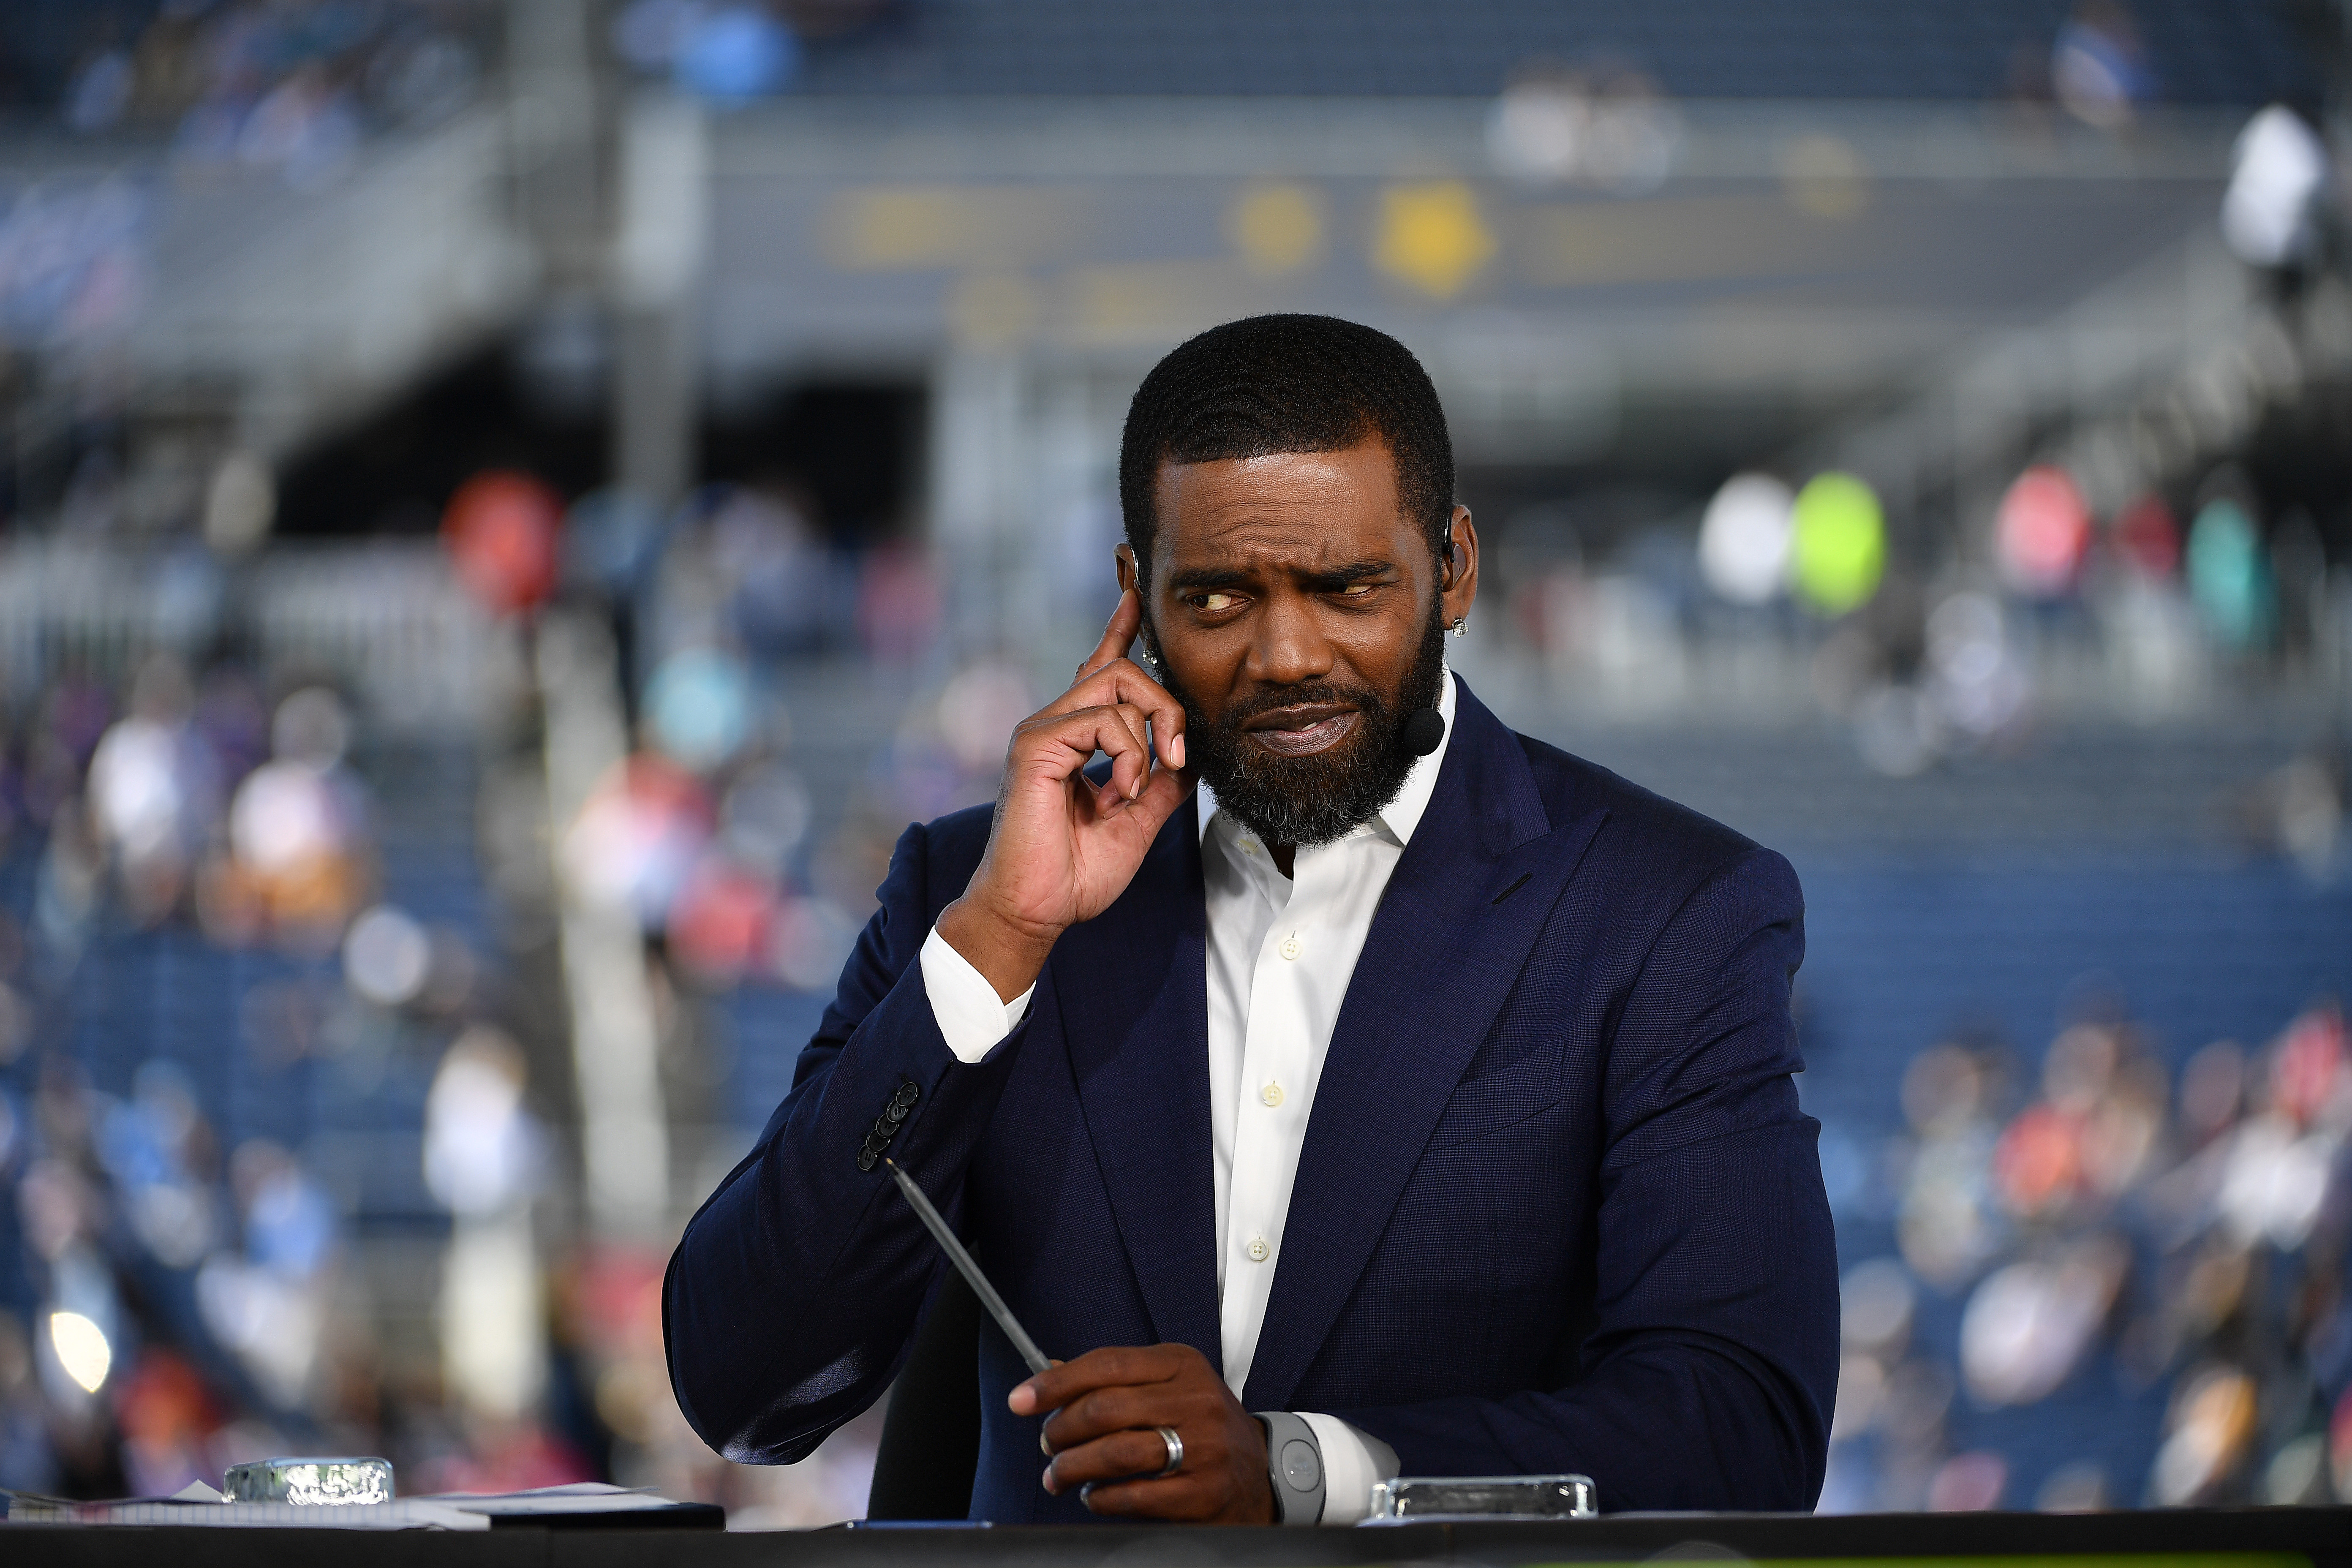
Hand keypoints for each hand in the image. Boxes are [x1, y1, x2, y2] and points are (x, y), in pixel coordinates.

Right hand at [936, 589, 1189, 1001]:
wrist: (1035, 911)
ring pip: (1115, 683)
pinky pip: (1100, 718)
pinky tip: (1123, 790)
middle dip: (1165, 704)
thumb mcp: (1137, 822)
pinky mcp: (1035, 745)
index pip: (1099, 668)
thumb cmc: (1074, 874)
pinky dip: (1127, 753)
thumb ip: (1161, 783)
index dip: (1119, 628)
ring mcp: (1042, 731)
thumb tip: (1191, 757)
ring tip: (1144, 782)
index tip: (1135, 591)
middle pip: (1121, 669)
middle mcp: (1055, 725)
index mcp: (1075, 738)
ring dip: (1150, 731)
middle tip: (1175, 757)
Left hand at [1012, 1343, 1273, 1522]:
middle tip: (1047, 1444)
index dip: (1055, 1383)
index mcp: (1182, 1364)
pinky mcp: (1202, 1492)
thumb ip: (1113, 1380)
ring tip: (1058, 1475)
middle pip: (1105, 1409)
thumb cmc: (1201, 1425)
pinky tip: (1093, 1496)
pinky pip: (1134, 1495)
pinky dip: (1100, 1498)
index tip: (1021, 1399)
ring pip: (1115, 1453)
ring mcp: (1204, 1447)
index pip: (1106, 1364)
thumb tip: (1049, 1374)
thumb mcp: (1167, 1386)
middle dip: (1060, 1430)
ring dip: (1072, 1467)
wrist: (1259, 1473)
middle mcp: (1196, 1400)